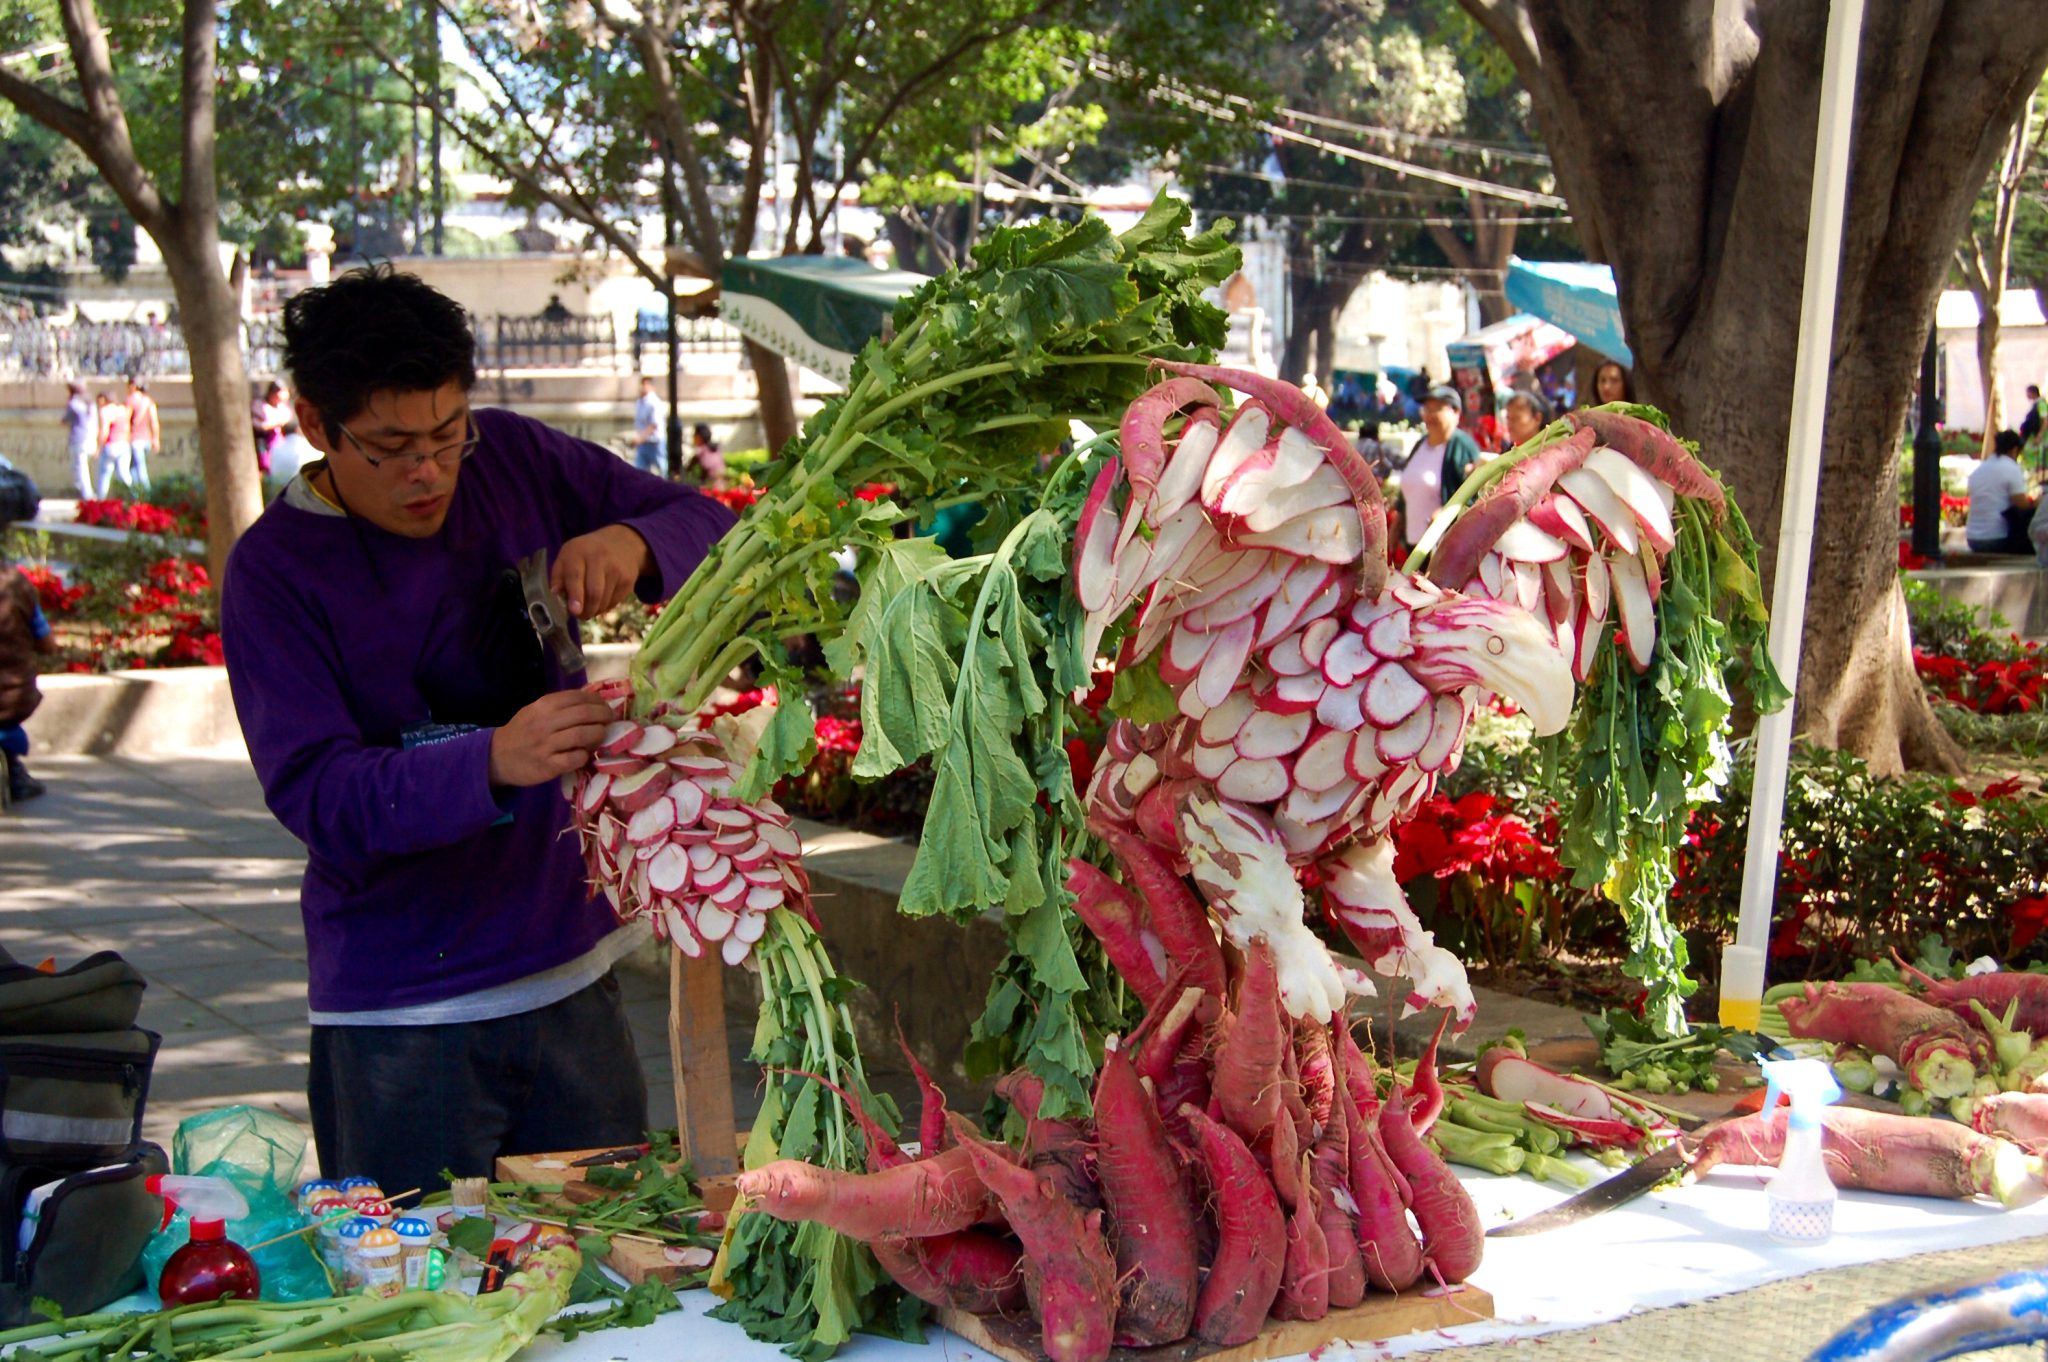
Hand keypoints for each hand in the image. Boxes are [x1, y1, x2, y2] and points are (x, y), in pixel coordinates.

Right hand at [489, 690, 617, 786]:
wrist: (496, 758)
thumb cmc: (522, 732)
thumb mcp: (535, 712)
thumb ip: (559, 706)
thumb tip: (593, 699)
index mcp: (543, 706)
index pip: (578, 697)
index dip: (597, 701)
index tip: (605, 706)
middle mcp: (545, 723)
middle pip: (585, 714)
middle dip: (604, 716)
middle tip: (609, 720)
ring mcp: (546, 745)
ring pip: (583, 735)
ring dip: (598, 735)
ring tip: (600, 736)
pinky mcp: (548, 766)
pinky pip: (575, 758)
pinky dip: (585, 755)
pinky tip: (584, 754)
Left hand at [551, 525, 653, 618]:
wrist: (621, 542)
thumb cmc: (586, 552)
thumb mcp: (567, 555)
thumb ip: (558, 575)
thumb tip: (554, 594)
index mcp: (578, 552)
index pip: (576, 576)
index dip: (575, 596)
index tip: (574, 611)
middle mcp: (599, 558)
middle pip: (594, 592)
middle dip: (586, 610)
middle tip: (579, 615)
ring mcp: (616, 569)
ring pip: (604, 601)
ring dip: (594, 610)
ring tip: (588, 607)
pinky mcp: (627, 580)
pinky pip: (614, 602)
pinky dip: (605, 607)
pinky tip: (601, 600)